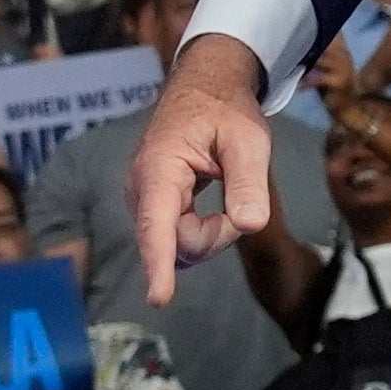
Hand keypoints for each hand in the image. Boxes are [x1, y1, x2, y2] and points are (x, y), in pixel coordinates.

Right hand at [125, 44, 271, 305]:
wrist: (202, 90)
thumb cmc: (225, 112)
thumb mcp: (248, 141)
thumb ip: (248, 182)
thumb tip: (247, 224)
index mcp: (160, 170)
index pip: (157, 226)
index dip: (159, 264)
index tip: (158, 298)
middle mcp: (142, 189)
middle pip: (179, 243)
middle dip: (218, 235)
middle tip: (242, 197)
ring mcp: (144, 199)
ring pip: (180, 242)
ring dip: (212, 231)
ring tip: (228, 191)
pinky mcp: (153, 206)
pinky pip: (179, 235)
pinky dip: (204, 227)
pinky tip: (215, 203)